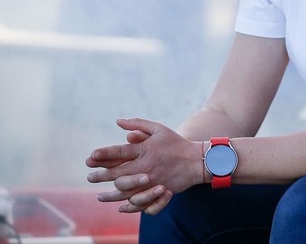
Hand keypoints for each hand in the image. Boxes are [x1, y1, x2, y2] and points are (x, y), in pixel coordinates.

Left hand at [86, 118, 201, 213]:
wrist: (196, 161)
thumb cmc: (176, 143)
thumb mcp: (159, 129)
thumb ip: (138, 124)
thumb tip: (118, 121)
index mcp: (145, 149)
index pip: (119, 152)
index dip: (103, 154)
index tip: (91, 156)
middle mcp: (145, 166)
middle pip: (117, 172)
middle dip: (100, 175)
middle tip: (89, 176)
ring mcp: (151, 180)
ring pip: (124, 190)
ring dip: (109, 194)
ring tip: (99, 195)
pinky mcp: (156, 191)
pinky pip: (138, 200)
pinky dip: (126, 204)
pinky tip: (118, 204)